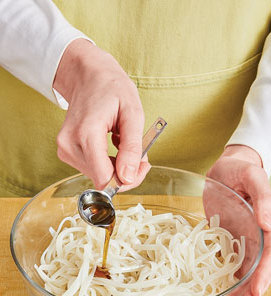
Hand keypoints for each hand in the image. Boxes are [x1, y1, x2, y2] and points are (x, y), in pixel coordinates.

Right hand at [53, 39, 149, 189]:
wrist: (87, 76)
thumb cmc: (111, 88)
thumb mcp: (132, 113)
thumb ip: (132, 148)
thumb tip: (128, 178)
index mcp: (86, 133)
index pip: (104, 178)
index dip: (127, 179)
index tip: (142, 165)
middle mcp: (69, 145)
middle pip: (102, 180)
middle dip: (125, 172)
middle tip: (138, 153)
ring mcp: (64, 149)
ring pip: (98, 176)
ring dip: (116, 167)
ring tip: (123, 143)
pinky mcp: (65, 152)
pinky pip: (92, 169)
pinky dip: (106, 163)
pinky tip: (111, 145)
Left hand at [207, 145, 270, 295]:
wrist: (225, 167)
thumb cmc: (241, 169)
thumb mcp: (253, 177)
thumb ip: (263, 198)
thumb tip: (269, 225)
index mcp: (267, 224)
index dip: (265, 273)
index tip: (255, 290)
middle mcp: (257, 235)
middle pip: (260, 267)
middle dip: (254, 290)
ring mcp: (242, 238)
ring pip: (246, 268)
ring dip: (242, 288)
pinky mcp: (227, 237)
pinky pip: (230, 259)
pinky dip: (228, 275)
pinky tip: (222, 288)